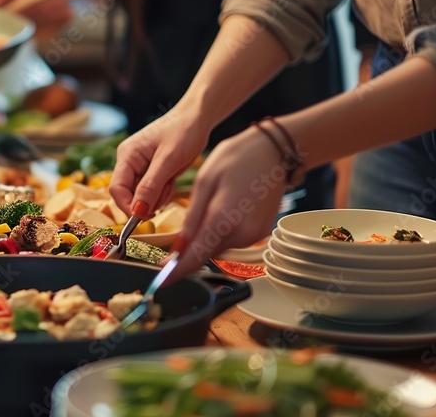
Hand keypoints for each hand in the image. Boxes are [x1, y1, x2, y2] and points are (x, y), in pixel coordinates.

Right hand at [110, 107, 209, 215]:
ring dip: (157, 197)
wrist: (198, 118)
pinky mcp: (153, 172)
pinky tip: (172, 180)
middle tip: (165, 193)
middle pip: (129, 194)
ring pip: (142, 196)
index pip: (117, 188)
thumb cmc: (183, 132)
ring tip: (171, 181)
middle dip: (146, 200)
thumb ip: (151, 186)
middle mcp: (130, 162)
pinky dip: (163, 192)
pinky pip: (153, 192)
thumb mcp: (168, 160)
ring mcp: (141, 167)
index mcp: (127, 155)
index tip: (144, 216)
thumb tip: (137, 212)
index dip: (127, 205)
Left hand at [164, 126, 285, 280]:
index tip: (161, 282)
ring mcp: (253, 236)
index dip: (176, 272)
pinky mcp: (259, 234)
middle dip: (188, 252)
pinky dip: (219, 233)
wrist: (274, 152)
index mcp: (224, 220)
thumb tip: (178, 249)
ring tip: (206, 208)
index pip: (195, 257)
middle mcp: (242, 234)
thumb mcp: (204, 182)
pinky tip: (220, 211)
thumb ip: (191, 219)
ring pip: (217, 247)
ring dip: (204, 239)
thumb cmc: (237, 159)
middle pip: (205, 254)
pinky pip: (231, 240)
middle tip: (174, 241)